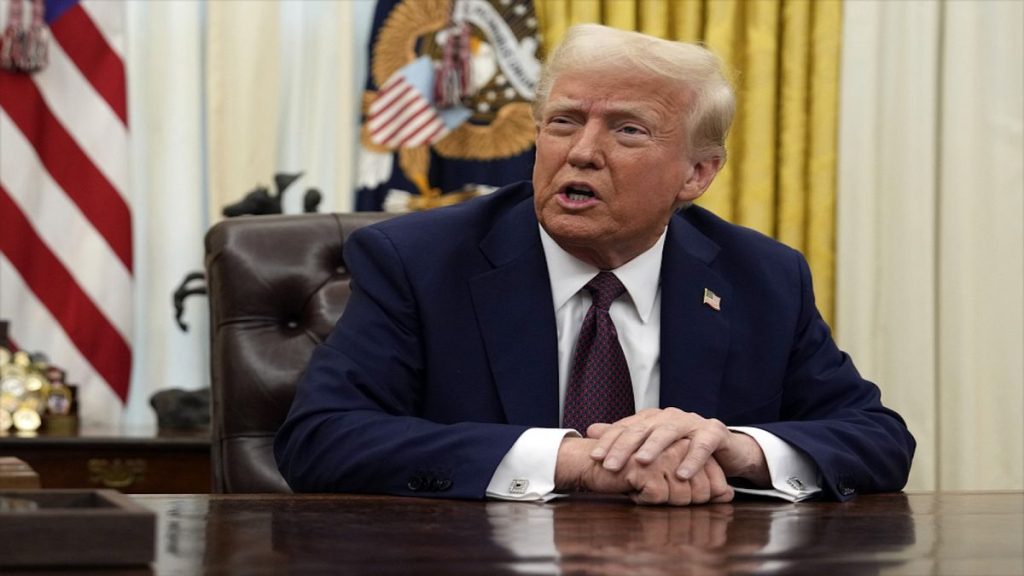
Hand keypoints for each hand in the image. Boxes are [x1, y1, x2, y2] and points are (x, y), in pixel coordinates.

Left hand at [555, 436, 734, 505]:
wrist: (725, 447)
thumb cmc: (683, 447)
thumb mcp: (652, 444)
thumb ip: (623, 437)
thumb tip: (590, 430)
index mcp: (652, 418)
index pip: (626, 427)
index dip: (610, 441)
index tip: (595, 457)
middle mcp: (669, 416)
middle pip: (643, 429)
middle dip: (624, 447)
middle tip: (610, 465)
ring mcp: (692, 422)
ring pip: (669, 432)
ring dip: (654, 447)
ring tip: (642, 462)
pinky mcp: (714, 432)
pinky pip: (702, 445)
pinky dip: (692, 459)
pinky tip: (682, 474)